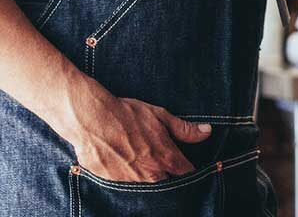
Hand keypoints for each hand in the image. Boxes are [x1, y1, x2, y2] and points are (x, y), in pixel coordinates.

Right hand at [65, 94, 209, 182]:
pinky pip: (126, 183)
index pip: (187, 173)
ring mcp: (131, 181)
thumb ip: (184, 129)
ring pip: (146, 183)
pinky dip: (127, 173)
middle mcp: (150, 174)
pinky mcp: (112, 182)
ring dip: (146, 174)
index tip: (188, 165)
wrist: (91, 119)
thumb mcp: (159, 116)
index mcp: (165, 158)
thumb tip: (206, 132)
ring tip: (138, 155)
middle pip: (167, 182)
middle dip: (168, 174)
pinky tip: (121, 158)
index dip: (190, 170)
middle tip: (161, 159)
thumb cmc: (126, 114)